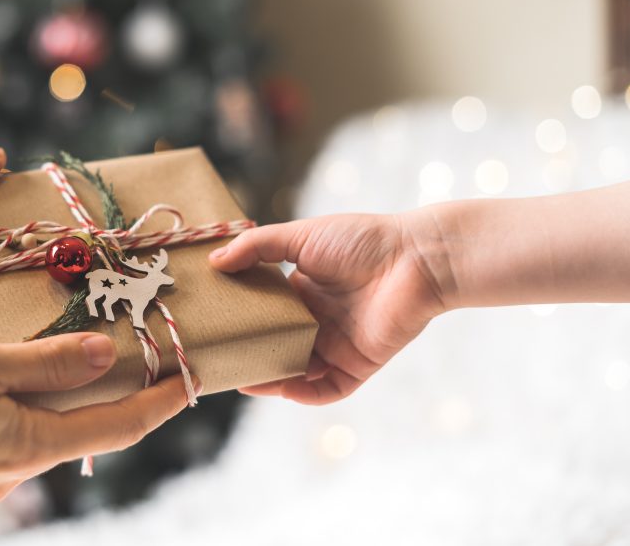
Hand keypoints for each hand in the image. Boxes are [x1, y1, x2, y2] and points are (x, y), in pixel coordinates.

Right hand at [0, 333, 198, 504]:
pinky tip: (6, 390)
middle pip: (81, 431)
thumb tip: (109, 356)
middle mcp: (16, 473)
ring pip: (40, 436)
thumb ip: (49, 361)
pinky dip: (22, 415)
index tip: (190, 380)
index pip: (118, 426)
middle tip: (129, 359)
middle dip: (108, 398)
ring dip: (60, 405)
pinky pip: (6, 444)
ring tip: (63, 364)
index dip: (159, 402)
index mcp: (33, 444)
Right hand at [209, 212, 449, 403]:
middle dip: (252, 355)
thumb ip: (256, 247)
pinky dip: (307, 394)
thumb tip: (214, 262)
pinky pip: (330, 388)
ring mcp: (339, 344)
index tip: (212, 327)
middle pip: (278, 346)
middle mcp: (319, 319)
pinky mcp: (361, 363)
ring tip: (243, 380)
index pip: (264, 312)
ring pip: (299, 371)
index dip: (241, 321)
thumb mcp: (300, 236)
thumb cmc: (362, 240)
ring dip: (273, 379)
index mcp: (303, 290)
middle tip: (220, 361)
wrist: (417, 257)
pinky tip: (284, 391)